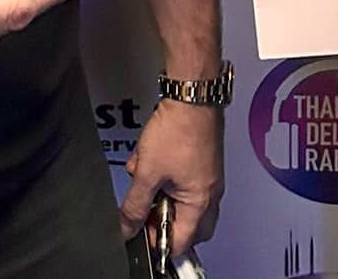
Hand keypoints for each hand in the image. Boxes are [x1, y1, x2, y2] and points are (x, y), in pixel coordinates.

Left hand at [117, 100, 223, 254]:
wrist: (190, 93)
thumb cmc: (178, 128)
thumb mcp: (148, 171)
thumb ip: (135, 204)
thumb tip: (127, 227)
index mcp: (201, 202)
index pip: (181, 242)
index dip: (157, 240)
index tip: (140, 228)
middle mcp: (210, 192)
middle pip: (187, 224)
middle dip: (162, 219)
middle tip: (145, 209)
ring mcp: (208, 175)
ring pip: (183, 199)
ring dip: (161, 193)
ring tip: (145, 176)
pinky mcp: (203, 159)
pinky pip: (183, 179)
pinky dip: (165, 175)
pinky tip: (150, 159)